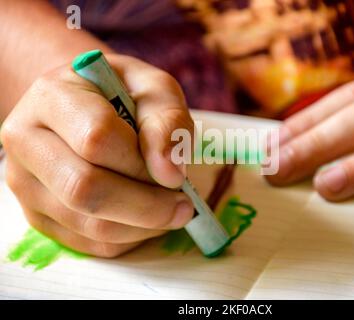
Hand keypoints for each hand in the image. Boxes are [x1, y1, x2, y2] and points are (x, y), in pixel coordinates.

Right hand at [1, 54, 194, 256]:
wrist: (85, 109)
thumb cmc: (122, 94)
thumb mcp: (154, 89)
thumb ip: (167, 121)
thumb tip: (169, 172)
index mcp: (51, 96)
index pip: (96, 139)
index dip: (143, 164)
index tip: (178, 174)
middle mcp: (25, 141)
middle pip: (85, 189)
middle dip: (147, 206)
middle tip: (185, 205)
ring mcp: (25, 184)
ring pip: (89, 224)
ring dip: (143, 226)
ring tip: (171, 210)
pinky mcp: (39, 215)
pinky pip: (90, 243)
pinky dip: (130, 238)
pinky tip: (148, 219)